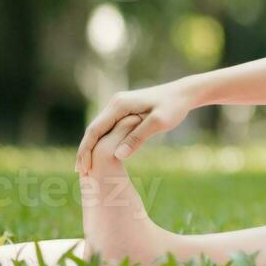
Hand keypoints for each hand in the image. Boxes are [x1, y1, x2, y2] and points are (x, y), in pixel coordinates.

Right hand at [75, 78, 198, 175]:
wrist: (184, 93)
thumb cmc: (174, 107)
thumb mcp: (158, 123)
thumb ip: (138, 137)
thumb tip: (118, 156)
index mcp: (119, 105)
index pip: (95, 130)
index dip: (87, 150)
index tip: (84, 168)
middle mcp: (115, 103)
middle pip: (93, 130)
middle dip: (85, 150)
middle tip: (80, 172)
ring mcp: (119, 106)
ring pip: (99, 129)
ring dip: (91, 147)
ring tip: (86, 167)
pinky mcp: (125, 110)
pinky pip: (108, 128)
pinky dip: (101, 142)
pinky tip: (100, 155)